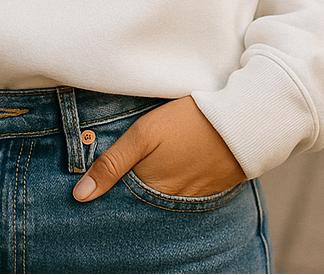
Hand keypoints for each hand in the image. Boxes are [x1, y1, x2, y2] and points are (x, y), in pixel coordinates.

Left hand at [72, 96, 244, 201]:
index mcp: (153, 190)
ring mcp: (195, 195)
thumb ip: (111, 164)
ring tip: (149, 166)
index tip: (95, 185)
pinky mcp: (212, 186)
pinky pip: (186, 191)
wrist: (243, 122)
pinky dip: (175, 181)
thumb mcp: (143, 135)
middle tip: (122, 171)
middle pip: (144, 199)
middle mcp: (173, 200)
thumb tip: (80, 196)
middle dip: (130, 189)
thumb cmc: (187, 123)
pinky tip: (174, 165)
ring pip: (164, 195)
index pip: (123, 200)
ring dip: (153, 185)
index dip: (109, 189)